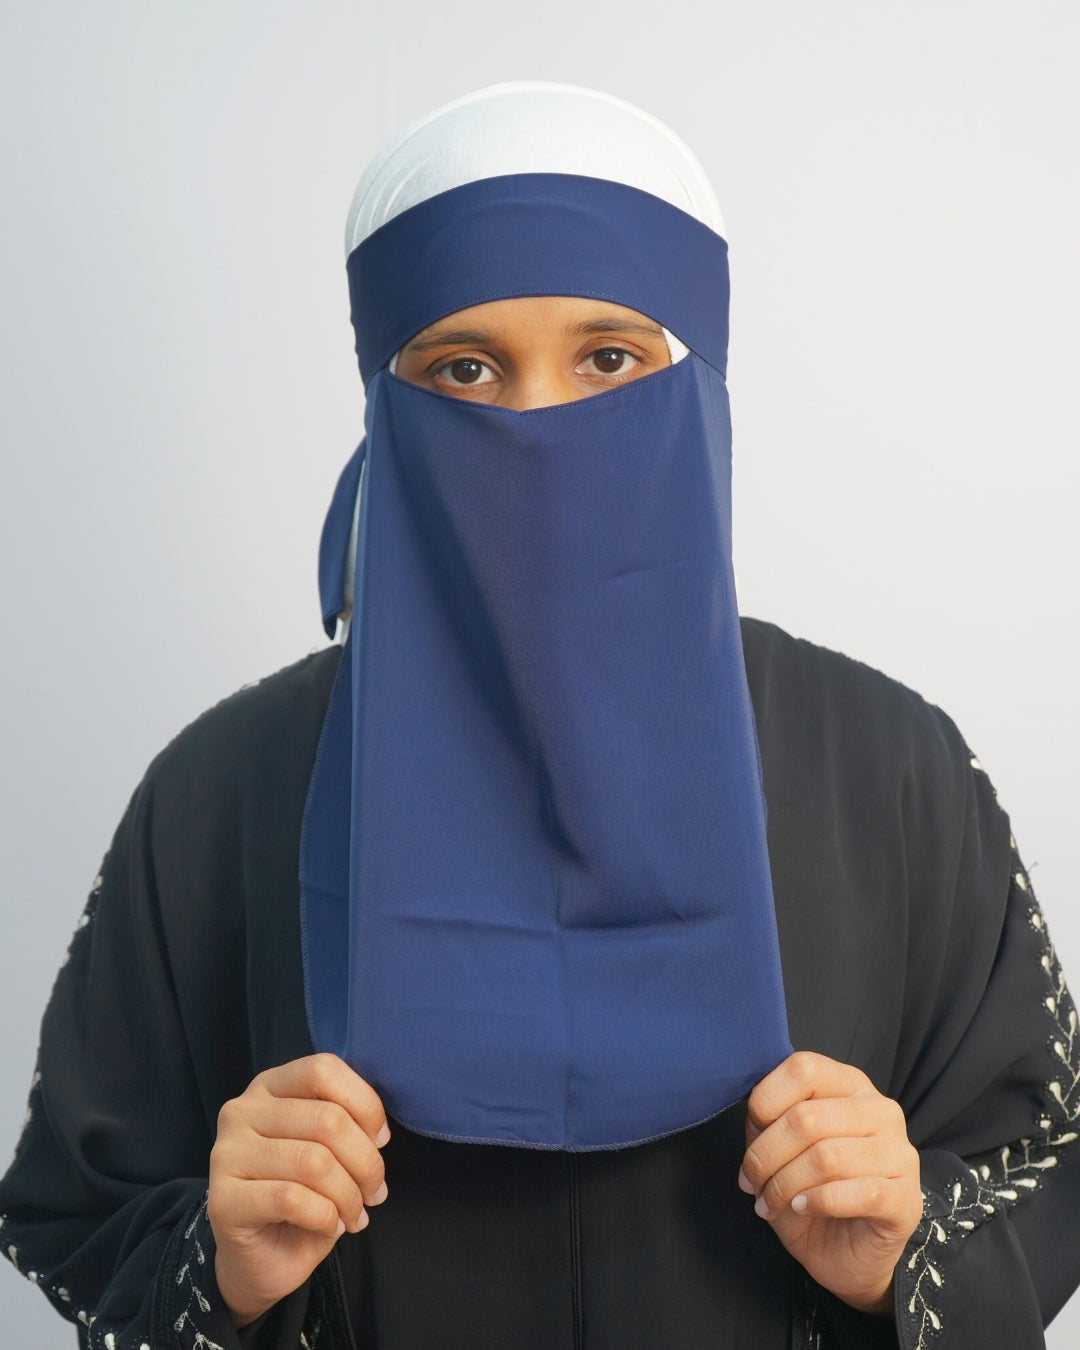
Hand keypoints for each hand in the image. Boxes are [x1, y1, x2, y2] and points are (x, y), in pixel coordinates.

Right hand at [208, 1053, 390, 1326]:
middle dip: (366, 1161)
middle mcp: (241, 1111)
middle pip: (327, 1119)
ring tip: (355, 1214)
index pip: (323, 1070)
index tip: (380, 1140)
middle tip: (375, 1193)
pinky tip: (330, 1226)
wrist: (260, 1260)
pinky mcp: (223, 1200)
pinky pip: (293, 1199)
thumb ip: (347, 1123)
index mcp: (269, 1087)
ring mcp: (227, 1154)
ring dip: (349, 1194)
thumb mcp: (329, 1149)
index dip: (364, 1104)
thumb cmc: (302, 1198)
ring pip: (314, 1162)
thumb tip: (378, 1133)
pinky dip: (326, 1216)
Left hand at [739, 1051, 921, 1315]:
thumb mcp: (778, 1150)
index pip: (803, 1069)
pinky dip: (817, 1201)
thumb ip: (767, 1122)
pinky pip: (856, 1192)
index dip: (765, 1100)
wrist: (845, 1254)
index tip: (752, 1134)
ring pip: (826, 1157)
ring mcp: (899, 1154)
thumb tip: (755, 1117)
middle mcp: (881, 1110)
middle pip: (807, 1117)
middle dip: (765, 1155)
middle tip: (750, 1182)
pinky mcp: (907, 1199)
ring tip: (769, 1203)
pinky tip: (801, 1208)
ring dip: (784, 1184)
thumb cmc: (809, 1191)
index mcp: (850, 1085)